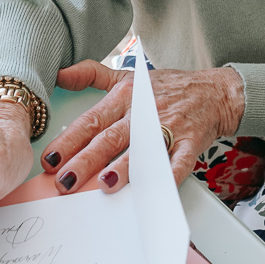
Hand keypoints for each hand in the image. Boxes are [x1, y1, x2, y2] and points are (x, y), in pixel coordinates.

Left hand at [43, 61, 244, 192]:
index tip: (50, 158)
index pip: (92, 120)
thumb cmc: (168, 89)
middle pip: (111, 138)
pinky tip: (154, 190)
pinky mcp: (189, 144)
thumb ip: (92, 75)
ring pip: (142, 151)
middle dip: (87, 160)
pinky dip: (167, 177)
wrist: (214, 93)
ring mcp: (168, 129)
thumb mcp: (128, 76)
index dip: (70, 140)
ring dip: (124, 168)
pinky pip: (178, 162)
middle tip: (65, 181)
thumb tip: (59, 73)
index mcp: (126, 98)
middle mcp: (144, 113)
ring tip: (104, 185)